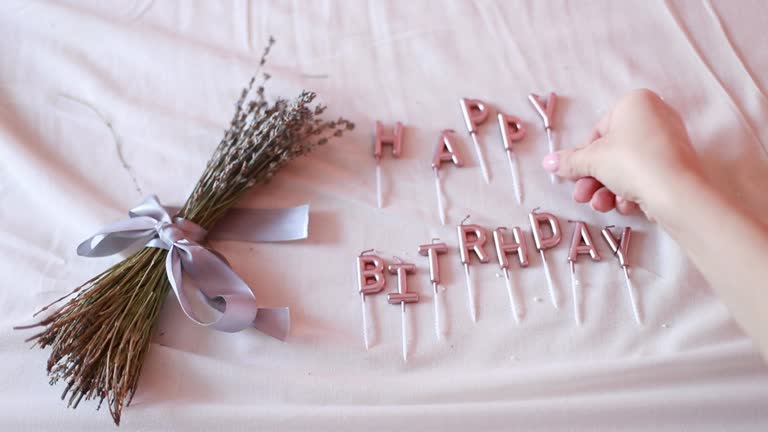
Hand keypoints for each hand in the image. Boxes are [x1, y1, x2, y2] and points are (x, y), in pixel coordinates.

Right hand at [542, 89, 704, 220]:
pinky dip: (631, 191)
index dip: (583, 156)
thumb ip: (569, 161)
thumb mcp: (592, 160)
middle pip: (611, 152)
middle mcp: (655, 116)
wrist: (676, 192)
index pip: (598, 132)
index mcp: (635, 103)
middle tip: (582, 195)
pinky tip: (627, 204)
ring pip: (626, 167)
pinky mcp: (676, 166)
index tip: (574, 174)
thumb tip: (548, 162)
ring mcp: (668, 142)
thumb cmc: (631, 162)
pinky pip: (644, 175)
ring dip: (607, 189)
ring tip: (601, 205)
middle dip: (593, 178)